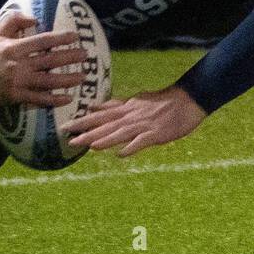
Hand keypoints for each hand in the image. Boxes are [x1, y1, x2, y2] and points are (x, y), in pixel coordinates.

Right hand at [0, 11, 86, 119]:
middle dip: (70, 58)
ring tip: (83, 77)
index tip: (75, 36)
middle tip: (86, 55)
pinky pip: (38, 99)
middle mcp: (17, 65)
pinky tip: (67, 98)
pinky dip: (53, 99)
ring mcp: (17, 82)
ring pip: (48, 81)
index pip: (42, 41)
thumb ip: (12, 21)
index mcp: (13, 48)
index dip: (60, 38)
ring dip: (68, 80)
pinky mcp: (15, 97)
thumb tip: (34, 17)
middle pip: (50, 60)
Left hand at [61, 86, 205, 157]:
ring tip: (89, 146)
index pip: (100, 115)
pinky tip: (120, 155)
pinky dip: (131, 147)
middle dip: (87, 132)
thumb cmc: (163, 101)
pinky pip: (142, 141)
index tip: (64, 126)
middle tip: (68, 140)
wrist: (188, 99)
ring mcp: (144, 124)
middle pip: (106, 124)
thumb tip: (95, 107)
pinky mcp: (157, 133)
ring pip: (120, 132)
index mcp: (127, 108)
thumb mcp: (136, 100)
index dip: (82, 121)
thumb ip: (115, 105)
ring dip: (104, 139)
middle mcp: (132, 116)